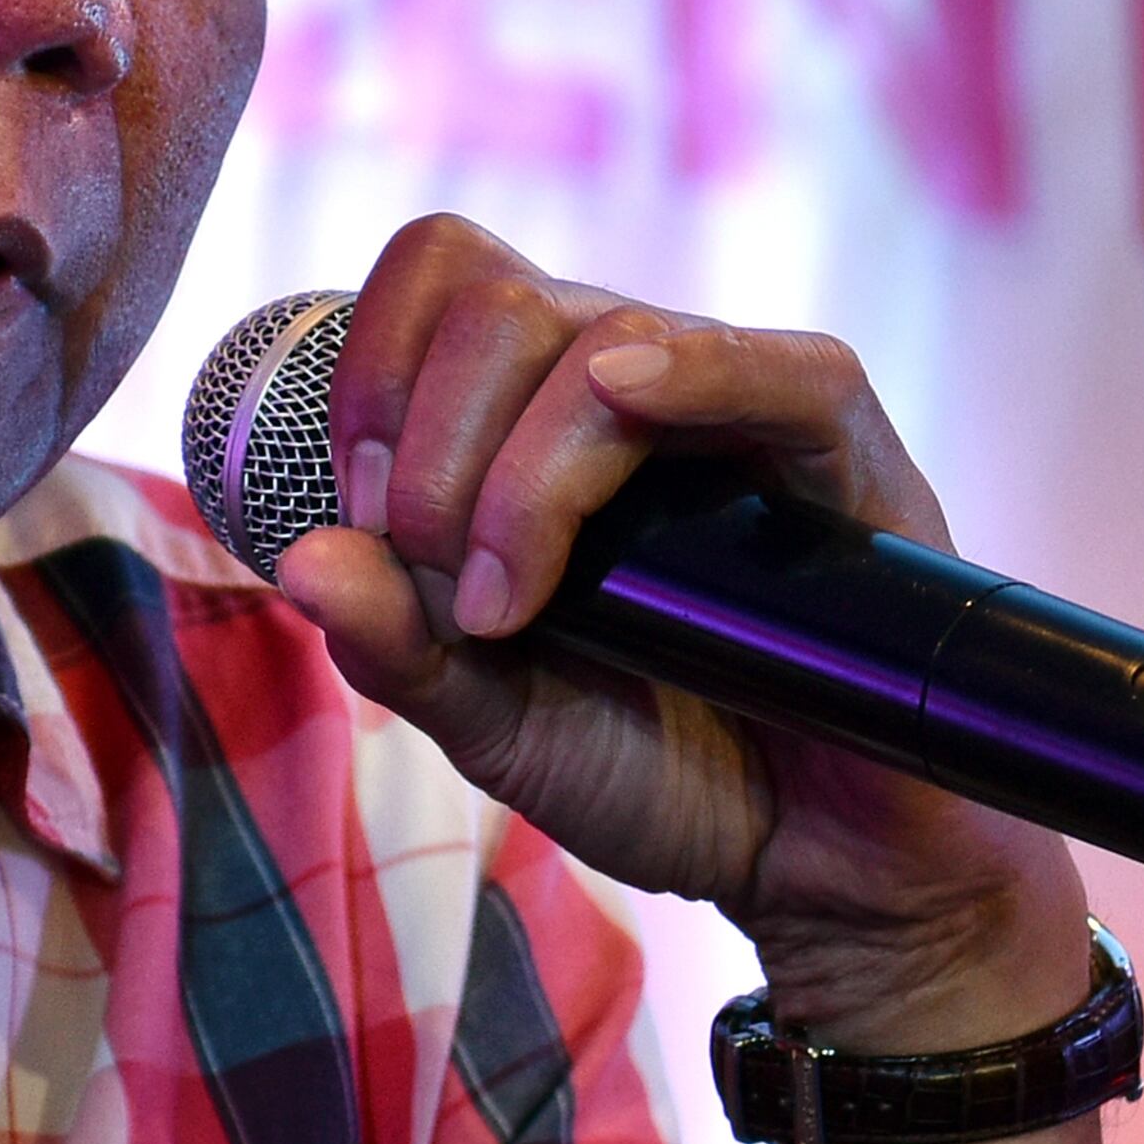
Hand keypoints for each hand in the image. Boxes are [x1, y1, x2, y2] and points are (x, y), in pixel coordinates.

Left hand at [275, 215, 1094, 1055]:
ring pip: (606, 333)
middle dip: (430, 443)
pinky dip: (693, 371)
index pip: (440, 278)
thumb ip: (395, 643)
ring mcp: (743, 405)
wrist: (812, 864)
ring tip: (511, 605)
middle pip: (497, 299)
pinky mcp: (848, 457)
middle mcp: (634, 375)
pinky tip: (625, 395)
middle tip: (442, 581)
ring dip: (520, 468)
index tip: (359, 511)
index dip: (372, 371)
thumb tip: (294, 557)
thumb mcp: (491, 718)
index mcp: (536, 404)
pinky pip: (784, 371)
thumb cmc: (658, 765)